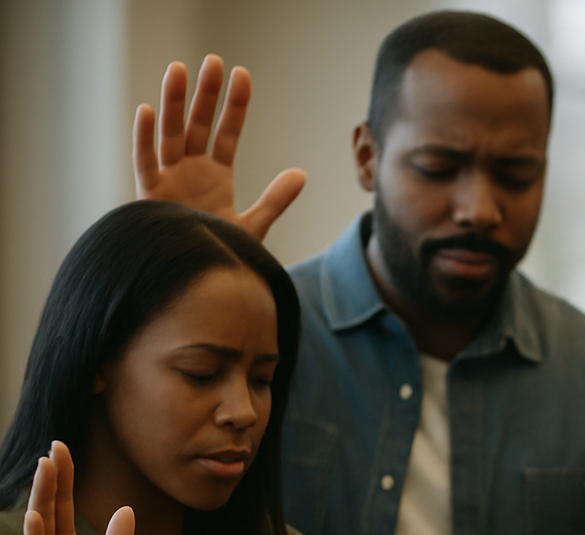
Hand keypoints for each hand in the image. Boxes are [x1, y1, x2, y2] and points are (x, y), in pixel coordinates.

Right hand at [23, 442, 133, 534]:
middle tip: (54, 448)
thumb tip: (125, 510)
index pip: (65, 510)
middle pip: (51, 512)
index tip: (63, 450)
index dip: (65, 481)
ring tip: (43, 469)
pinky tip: (35, 519)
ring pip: (41, 532)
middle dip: (52, 481)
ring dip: (41, 500)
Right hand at [133, 55, 305, 241]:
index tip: (243, 75)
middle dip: (205, 94)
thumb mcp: (251, 227)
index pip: (227, 133)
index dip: (235, 106)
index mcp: (215, 175)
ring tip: (178, 69)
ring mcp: (169, 180)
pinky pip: (144, 162)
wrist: (194, 283)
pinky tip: (147, 110)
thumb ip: (274, 200)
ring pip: (170, 133)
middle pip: (198, 124)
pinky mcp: (149, 196)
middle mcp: (190, 171)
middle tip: (213, 61)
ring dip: (172, 102)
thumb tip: (302, 173)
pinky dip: (144, 137)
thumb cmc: (217, 254)